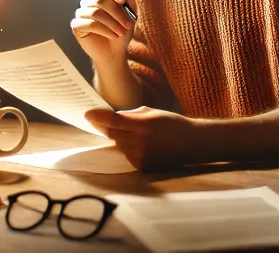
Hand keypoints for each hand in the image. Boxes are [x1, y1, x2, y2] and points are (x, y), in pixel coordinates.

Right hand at [70, 0, 136, 66]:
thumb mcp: (131, 15)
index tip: (122, 2)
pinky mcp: (76, 25)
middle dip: (117, 13)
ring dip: (112, 24)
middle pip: (101, 0)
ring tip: (120, 33)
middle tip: (127, 25)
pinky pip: (90, 24)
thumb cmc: (121, 32)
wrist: (115, 51)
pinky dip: (104, 30)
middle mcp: (90, 3)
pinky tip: (112, 36)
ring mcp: (81, 13)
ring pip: (96, 13)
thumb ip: (128, 0)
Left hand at [84, 107, 202, 170]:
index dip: (98, 117)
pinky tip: (143, 144)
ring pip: (119, 144)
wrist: (192, 143)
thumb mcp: (152, 112)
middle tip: (104, 121)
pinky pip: (127, 155)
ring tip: (137, 134)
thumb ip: (131, 115)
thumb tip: (112, 117)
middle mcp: (140, 141)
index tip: (87, 115)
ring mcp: (140, 156)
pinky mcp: (142, 166)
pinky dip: (129, 148)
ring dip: (121, 138)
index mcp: (142, 124)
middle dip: (108, 127)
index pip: (113, 121)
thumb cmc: (172, 123)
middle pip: (112, 134)